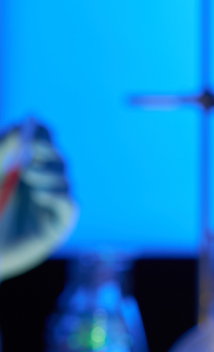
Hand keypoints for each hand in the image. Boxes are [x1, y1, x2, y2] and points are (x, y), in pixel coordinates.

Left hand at [0, 120, 76, 279]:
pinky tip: (38, 195)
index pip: (44, 148)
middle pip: (58, 160)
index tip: (35, 124)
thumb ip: (2, 150)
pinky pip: (70, 206)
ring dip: (48, 174)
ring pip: (65, 181)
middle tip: (30, 148)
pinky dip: (58, 197)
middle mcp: (42, 188)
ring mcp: (51, 208)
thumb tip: (21, 124)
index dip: (43, 135)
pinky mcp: (57, 228)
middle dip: (47, 151)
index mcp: (25, 173)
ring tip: (27, 176)